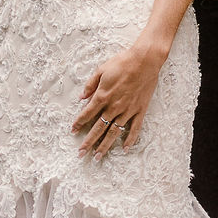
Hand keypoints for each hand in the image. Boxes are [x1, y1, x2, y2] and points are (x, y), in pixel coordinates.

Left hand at [72, 40, 164, 158]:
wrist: (145, 61)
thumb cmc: (122, 63)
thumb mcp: (101, 70)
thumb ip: (90, 85)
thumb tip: (81, 97)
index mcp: (103, 96)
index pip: (87, 114)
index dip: (78, 123)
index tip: (73, 131)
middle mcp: (114, 106)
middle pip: (98, 128)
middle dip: (88, 142)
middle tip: (81, 154)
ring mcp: (127, 110)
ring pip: (114, 132)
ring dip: (105, 145)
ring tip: (98, 157)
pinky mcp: (140, 110)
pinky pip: (134, 128)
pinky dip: (130, 140)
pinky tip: (124, 149)